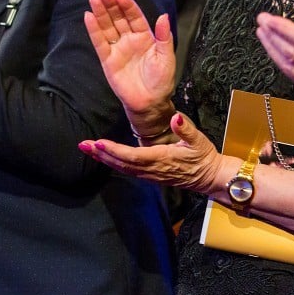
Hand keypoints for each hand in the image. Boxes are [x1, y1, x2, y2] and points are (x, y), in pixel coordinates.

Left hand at [79, 112, 223, 192]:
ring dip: (105, 159)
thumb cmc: (204, 156)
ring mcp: (151, 174)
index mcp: (161, 158)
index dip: (114, 150)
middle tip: (83, 146)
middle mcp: (152, 169)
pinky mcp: (151, 176)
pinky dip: (114, 164)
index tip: (99, 143)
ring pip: (123, 168)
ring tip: (89, 150)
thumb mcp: (198, 140)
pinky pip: (128, 171)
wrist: (210, 176)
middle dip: (102, 155)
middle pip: (122, 164)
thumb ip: (186, 129)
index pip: (132, 156)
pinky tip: (105, 158)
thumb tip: (176, 118)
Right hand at [84, 0, 176, 134]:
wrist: (150, 102)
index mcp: (146, 37)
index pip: (135, 17)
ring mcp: (118, 49)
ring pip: (107, 27)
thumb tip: (163, 16)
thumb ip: (164, 37)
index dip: (128, 5)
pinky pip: (99, 43)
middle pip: (118, 18)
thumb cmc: (161, 80)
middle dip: (111, 4)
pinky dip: (93, 30)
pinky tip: (88, 16)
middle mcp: (130, 40)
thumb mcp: (167, 57)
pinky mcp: (107, 60)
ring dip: (100, 12)